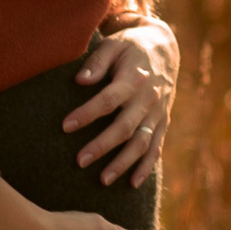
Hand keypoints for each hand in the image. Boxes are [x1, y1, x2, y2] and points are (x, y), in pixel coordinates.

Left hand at [65, 19, 178, 187]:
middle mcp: (148, 98)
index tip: (65, 127)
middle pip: (125, 126)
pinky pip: (156, 148)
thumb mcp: (114, 46)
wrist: (164, 49)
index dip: (87, 114)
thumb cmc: (130, 48)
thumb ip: (97, 62)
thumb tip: (80, 80)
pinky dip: (146, 166)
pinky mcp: (163, 122)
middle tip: (79, 161)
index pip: (108, 100)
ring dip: (123, 163)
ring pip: (141, 142)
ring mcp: (158, 113)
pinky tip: (132, 183)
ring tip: (103, 180)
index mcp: (133, 78)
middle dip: (103, 146)